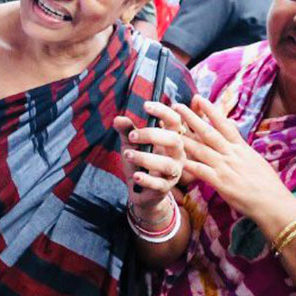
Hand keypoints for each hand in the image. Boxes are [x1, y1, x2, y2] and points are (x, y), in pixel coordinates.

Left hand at [113, 100, 186, 226]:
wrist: (140, 190)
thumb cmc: (140, 161)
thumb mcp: (131, 143)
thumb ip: (127, 131)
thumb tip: (118, 119)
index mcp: (171, 139)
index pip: (174, 121)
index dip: (163, 111)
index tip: (145, 105)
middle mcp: (177, 154)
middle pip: (174, 140)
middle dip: (152, 135)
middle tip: (131, 136)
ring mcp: (173, 172)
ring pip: (166, 164)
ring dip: (145, 158)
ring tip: (127, 154)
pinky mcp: (165, 188)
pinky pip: (159, 184)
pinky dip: (146, 179)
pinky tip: (135, 175)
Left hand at [173, 97, 295, 234]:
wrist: (274, 204)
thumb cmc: (268, 185)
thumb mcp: (256, 160)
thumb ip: (242, 148)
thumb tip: (235, 137)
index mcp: (242, 148)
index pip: (225, 125)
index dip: (211, 110)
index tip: (199, 98)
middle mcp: (232, 154)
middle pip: (209, 133)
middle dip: (192, 118)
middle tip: (177, 106)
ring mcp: (226, 168)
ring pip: (201, 149)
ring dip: (184, 138)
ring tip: (169, 129)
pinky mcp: (221, 183)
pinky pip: (201, 171)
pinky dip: (189, 164)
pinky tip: (177, 159)